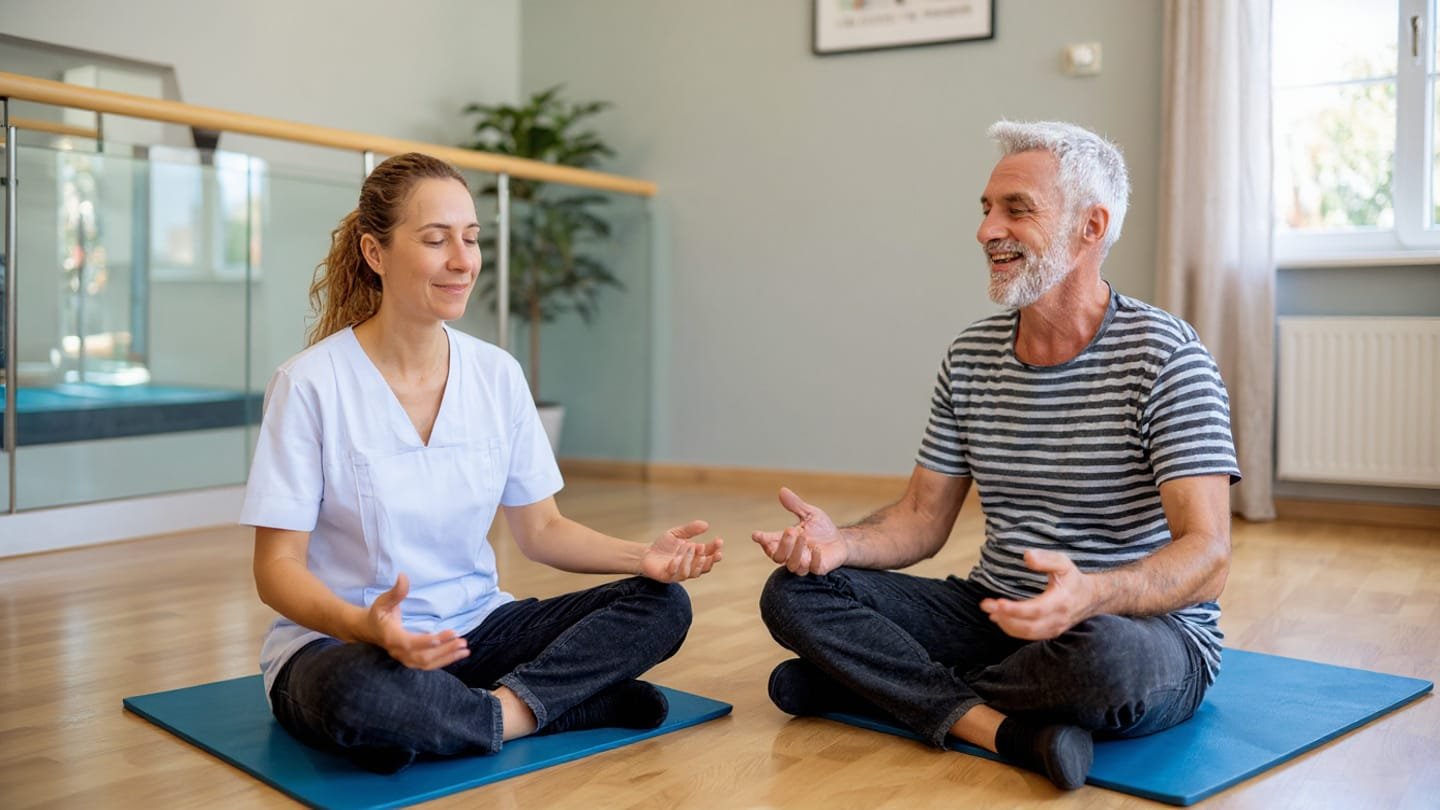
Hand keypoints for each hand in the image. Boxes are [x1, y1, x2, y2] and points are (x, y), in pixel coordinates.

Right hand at [361, 573, 469, 668]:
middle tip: (461, 641)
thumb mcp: (384, 601)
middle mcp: (397, 651)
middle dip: (443, 650)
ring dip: (447, 657)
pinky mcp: (411, 661)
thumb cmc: (378, 614)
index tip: (442, 636)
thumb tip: (403, 576)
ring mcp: (404, 659)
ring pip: (427, 663)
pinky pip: (428, 665)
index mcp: (390, 637)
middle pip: (422, 656)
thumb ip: (396, 592)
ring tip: (465, 650)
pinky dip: (444, 661)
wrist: (370, 630)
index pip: (408, 643)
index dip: (425, 642)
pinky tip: (458, 654)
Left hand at [641, 520, 723, 582]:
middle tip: (710, 550)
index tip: (719, 541)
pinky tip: (676, 558)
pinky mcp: (668, 577)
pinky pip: (675, 574)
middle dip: (709, 559)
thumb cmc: (663, 545)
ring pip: (691, 572)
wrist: (645, 554)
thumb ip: (690, 529)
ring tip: (691, 547)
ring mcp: (680, 573)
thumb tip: (706, 524)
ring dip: (693, 560)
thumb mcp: (677, 534)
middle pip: (705, 567)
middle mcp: (690, 566)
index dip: (715, 549)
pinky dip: (677, 566)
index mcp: (694, 556)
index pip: (709, 555)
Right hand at [751, 487, 848, 575]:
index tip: (756, 535)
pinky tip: (817, 548)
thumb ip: (795, 505)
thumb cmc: (822, 528)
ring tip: (803, 535)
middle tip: (790, 530)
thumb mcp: (809, 513)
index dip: (762, 540)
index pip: (769, 543)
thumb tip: (782, 491)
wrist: (841, 541)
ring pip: (792, 565)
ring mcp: (804, 563)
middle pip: (778, 557)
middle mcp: (792, 555)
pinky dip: (814, 559)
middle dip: (783, 544)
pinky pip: (813, 569)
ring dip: (796, 551)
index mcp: (786, 541)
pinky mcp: (818, 569)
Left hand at [979, 549, 1095, 639]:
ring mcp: (1054, 628)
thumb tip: (1027, 556)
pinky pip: (1029, 636)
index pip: (1036, 610)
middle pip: (1028, 625)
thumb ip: (1046, 559)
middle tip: (986, 605)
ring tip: (990, 612)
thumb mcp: (1063, 563)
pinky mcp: (1050, 633)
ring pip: (1027, 633)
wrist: (1091, 598)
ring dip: (1006, 624)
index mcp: (1061, 601)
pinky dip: (1013, 629)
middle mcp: (1058, 619)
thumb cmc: (1073, 578)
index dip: (1015, 609)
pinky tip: (1000, 619)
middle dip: (1005, 617)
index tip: (998, 602)